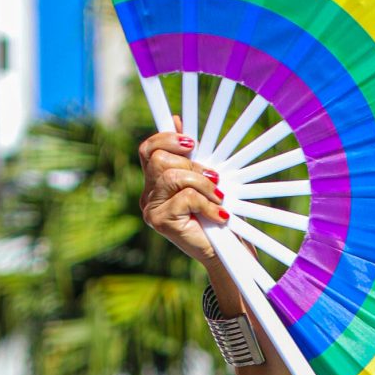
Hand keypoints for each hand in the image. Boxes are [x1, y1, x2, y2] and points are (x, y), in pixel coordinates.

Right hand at [139, 122, 227, 260]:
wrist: (226, 254)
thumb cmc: (217, 216)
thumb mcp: (206, 180)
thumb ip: (191, 155)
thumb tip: (177, 120)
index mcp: (155, 181)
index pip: (148, 149)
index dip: (165, 139)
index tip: (191, 142)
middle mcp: (148, 194)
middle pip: (159, 159)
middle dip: (192, 165)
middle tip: (213, 179)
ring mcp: (151, 208)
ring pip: (172, 176)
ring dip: (202, 184)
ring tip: (219, 198)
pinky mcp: (159, 221)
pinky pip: (185, 197)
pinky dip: (207, 204)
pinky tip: (219, 215)